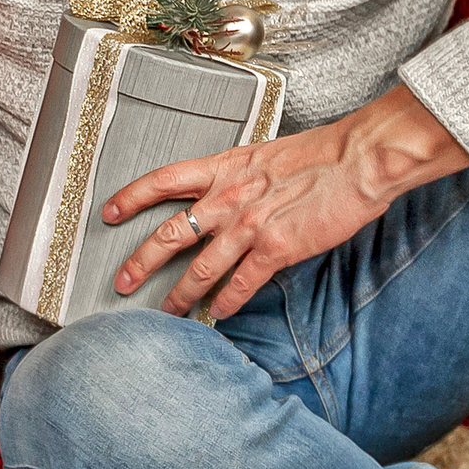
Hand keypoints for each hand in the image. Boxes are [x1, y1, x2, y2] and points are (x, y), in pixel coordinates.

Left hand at [102, 85, 468, 319]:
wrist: (359, 159)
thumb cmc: (323, 154)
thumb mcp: (267, 155)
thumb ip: (242, 177)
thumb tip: (229, 195)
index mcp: (224, 167)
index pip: (163, 181)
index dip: (131, 198)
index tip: (109, 211)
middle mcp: (228, 196)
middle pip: (169, 234)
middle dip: (140, 261)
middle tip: (121, 282)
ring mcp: (249, 224)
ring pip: (199, 268)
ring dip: (179, 295)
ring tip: (166, 313)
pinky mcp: (275, 248)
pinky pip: (241, 283)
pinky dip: (226, 302)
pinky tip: (218, 314)